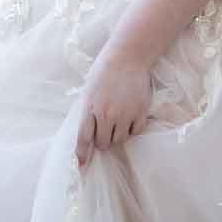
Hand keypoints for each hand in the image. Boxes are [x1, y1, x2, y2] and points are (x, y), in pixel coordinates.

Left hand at [75, 50, 151, 166]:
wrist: (127, 57)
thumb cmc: (104, 72)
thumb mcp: (89, 91)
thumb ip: (88, 112)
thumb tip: (88, 134)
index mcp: (90, 108)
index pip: (83, 138)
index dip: (82, 153)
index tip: (82, 164)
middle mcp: (106, 114)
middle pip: (103, 143)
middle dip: (103, 141)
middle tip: (105, 133)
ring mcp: (124, 114)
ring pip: (119, 139)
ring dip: (118, 135)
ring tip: (118, 122)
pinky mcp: (140, 111)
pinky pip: (136, 131)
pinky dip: (133, 129)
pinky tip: (130, 118)